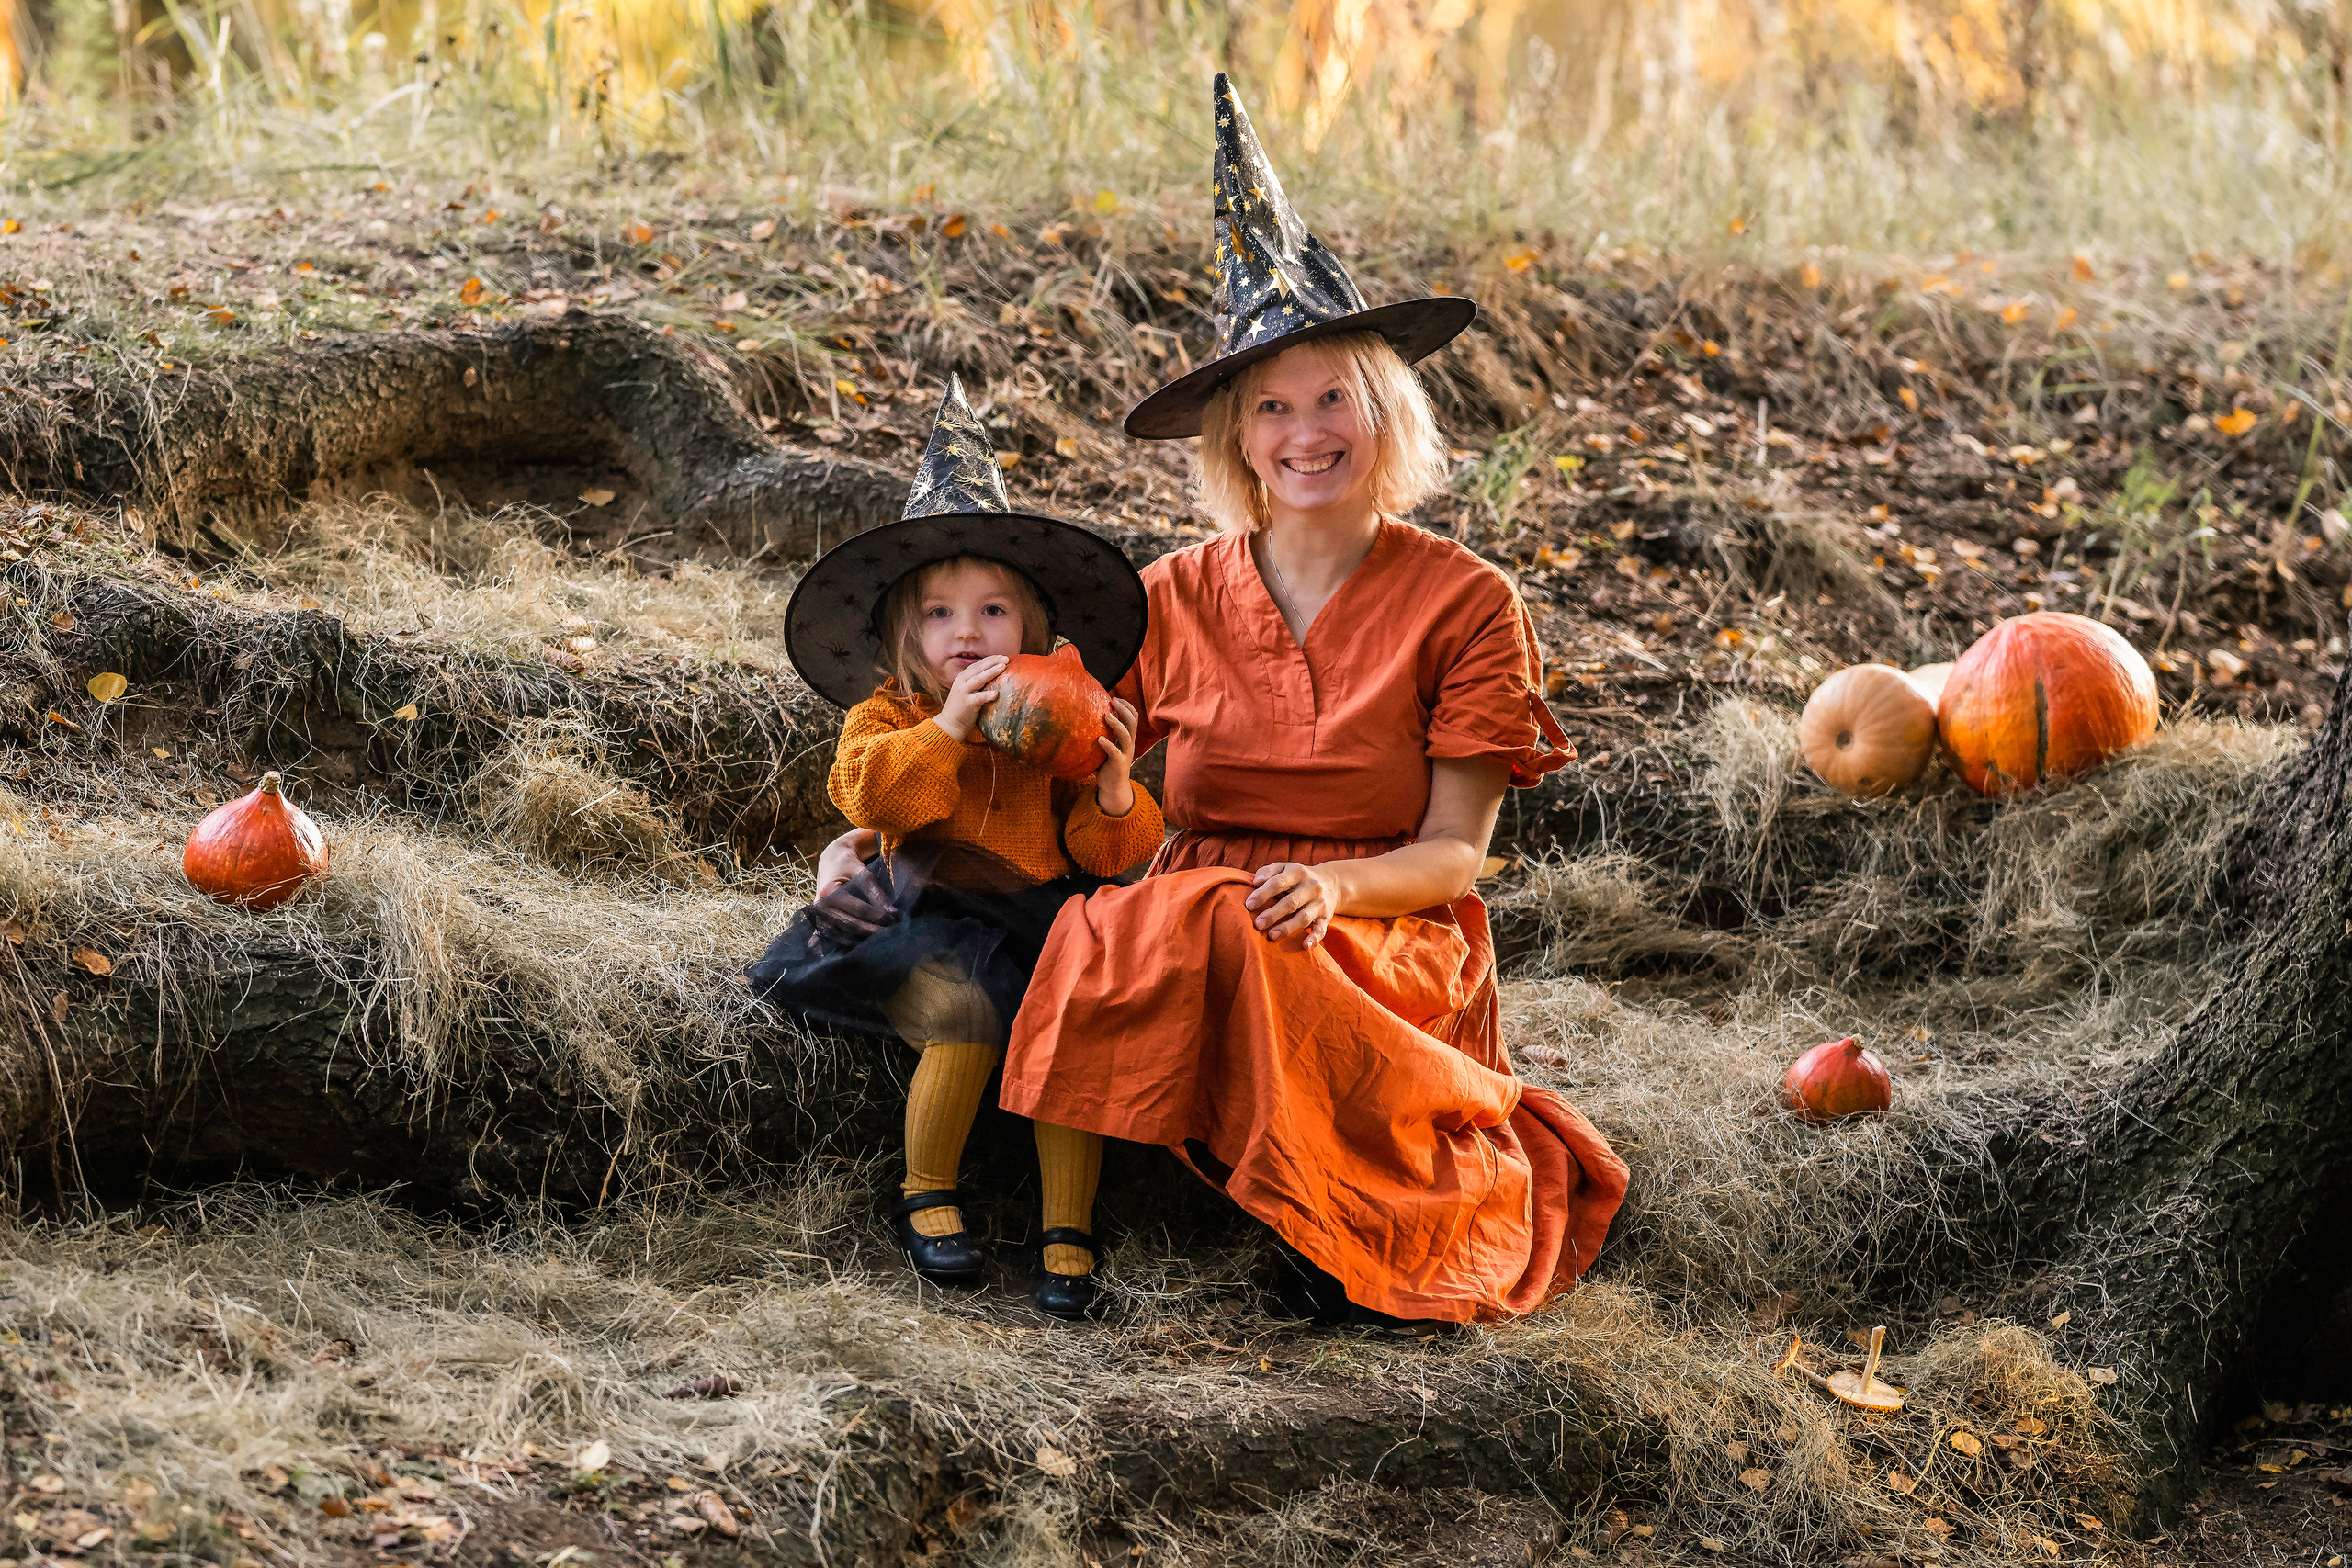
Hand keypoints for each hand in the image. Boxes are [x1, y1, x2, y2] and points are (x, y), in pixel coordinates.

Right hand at [809, 827, 893, 940]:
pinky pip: (832, 939)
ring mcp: (817, 918)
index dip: (876, 916)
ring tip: (880, 944)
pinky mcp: (819, 925)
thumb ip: (877, 894)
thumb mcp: (863, 874)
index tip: (893, 922)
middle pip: (849, 925)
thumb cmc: (849, 868)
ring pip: (841, 936)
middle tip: (891, 937)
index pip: (857, 908)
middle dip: (872, 931)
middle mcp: (820, 907)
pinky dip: (845, 946)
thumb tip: (893, 914)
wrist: (831, 864)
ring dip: (861, 942)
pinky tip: (858, 952)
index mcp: (829, 892)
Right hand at [933, 654, 1007, 741]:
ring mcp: (963, 692)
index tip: (1002, 657)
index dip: (990, 659)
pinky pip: (978, 698)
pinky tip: (996, 693)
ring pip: (978, 679)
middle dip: (992, 662)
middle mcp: (962, 682)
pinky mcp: (967, 703)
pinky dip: (987, 695)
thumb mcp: (967, 690)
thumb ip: (977, 683)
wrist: (950, 723)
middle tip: (1006, 659)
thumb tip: (994, 676)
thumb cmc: (962, 707)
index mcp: (962, 677)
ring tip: (1003, 667)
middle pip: (978, 668)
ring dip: (991, 672)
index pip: (977, 664)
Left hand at [1095, 698, 1138, 815]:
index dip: (1127, 706)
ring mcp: (1125, 753)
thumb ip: (1105, 732)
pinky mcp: (1118, 764)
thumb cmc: (1107, 763)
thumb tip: (1088, 716)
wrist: (1113, 786)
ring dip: (1117, 724)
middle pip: (1132, 722)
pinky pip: (1115, 752)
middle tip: (1112, 701)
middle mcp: (1129, 744)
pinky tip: (1100, 739)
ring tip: (1106, 716)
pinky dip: (1108, 744)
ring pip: (1126, 735)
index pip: (1134, 717)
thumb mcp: (1109, 745)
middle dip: (1124, 710)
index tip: (1115, 698)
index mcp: (1128, 737)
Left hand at [1245, 860, 1337, 947]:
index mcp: (1298, 872)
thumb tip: (1255, 882)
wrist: (1332, 883)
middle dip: (1273, 914)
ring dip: (1288, 927)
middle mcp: (1311, 887)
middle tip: (1258, 924)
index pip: (1278, 882)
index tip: (1248, 905)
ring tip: (1271, 935)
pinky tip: (1305, 946)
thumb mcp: (1284, 868)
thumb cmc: (1298, 877)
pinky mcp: (1326, 917)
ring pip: (1304, 917)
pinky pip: (1321, 929)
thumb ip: (1268, 871)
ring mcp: (1320, 903)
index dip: (1263, 894)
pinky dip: (1314, 938)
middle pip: (1291, 902)